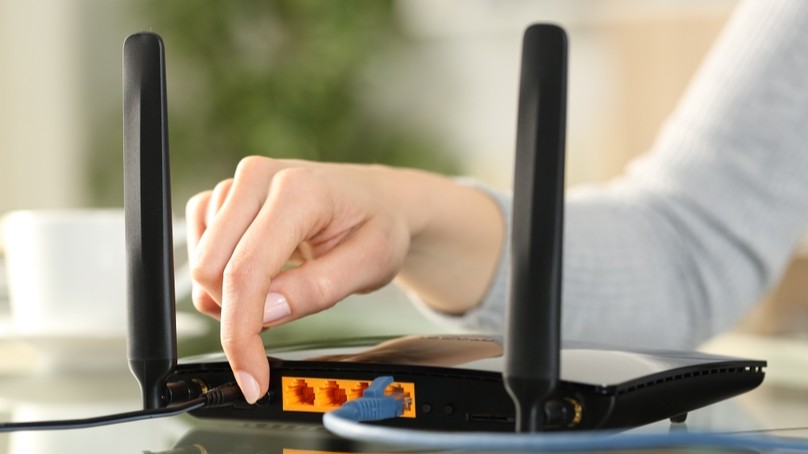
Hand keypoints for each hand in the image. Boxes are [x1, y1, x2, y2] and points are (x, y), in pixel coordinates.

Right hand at [187, 156, 503, 402]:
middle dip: (236, 313)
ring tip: (281, 286)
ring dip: (230, 292)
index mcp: (298, 191)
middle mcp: (258, 178)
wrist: (379, 198)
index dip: (240, 332)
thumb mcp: (369, 263)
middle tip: (282, 316)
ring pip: (201, 261)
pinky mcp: (225, 194)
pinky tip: (259, 270)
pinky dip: (221, 273)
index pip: (246, 270)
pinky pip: (199, 245)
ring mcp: (238, 182)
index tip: (251, 377)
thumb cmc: (378, 225)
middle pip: (209, 268)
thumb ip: (318, 288)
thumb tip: (264, 313)